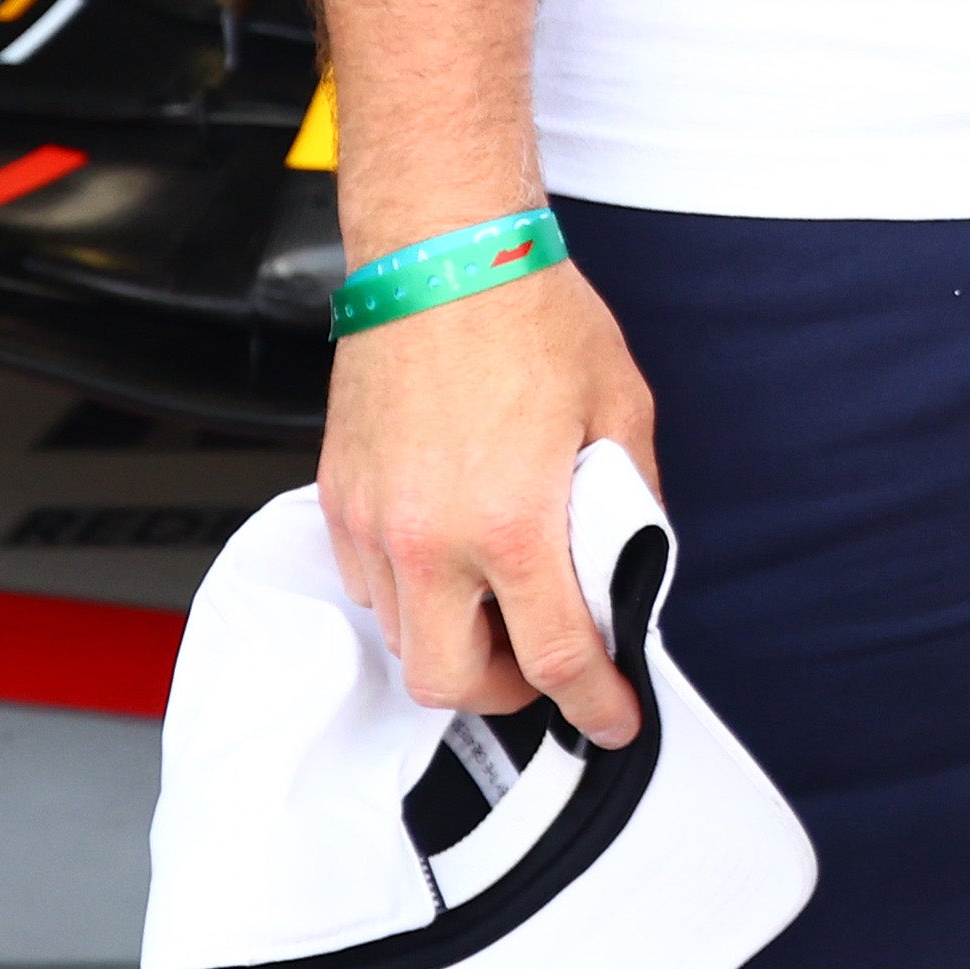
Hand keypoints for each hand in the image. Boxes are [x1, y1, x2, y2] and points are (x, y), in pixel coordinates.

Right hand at [317, 248, 665, 745]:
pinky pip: (368, 582)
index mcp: (512, 522)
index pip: (557, 655)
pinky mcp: (339, 496)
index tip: (612, 717)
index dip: (594, 702)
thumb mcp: (620, 408)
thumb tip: (630, 560)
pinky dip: (412, 589)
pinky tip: (452, 548)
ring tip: (500, 591)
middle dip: (505, 692)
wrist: (441, 251)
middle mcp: (432, 537)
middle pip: (449, 684)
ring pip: (402, 636)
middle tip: (546, 659)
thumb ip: (629, 499)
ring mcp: (375, 521)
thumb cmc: (529, 313)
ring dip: (454, 635)